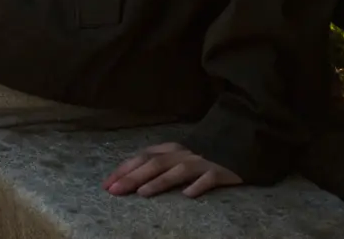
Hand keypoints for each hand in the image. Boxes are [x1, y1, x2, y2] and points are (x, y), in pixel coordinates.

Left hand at [102, 142, 242, 198]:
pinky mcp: (219, 172)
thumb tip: (128, 179)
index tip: (107, 184)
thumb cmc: (200, 159)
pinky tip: (188, 195)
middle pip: (154, 163)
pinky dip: (198, 186)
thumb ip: (157, 164)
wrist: (236, 147)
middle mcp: (182, 154)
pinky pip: (208, 179)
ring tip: (143, 192)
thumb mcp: (176, 158)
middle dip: (133, 177)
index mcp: (170, 149)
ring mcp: (200, 162)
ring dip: (159, 181)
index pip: (142, 157)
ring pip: (177, 170)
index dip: (124, 169)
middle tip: (116, 190)